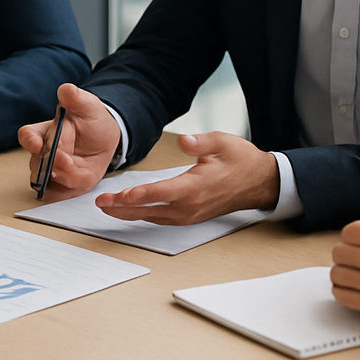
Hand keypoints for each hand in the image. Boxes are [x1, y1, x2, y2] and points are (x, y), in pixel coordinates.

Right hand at [16, 83, 119, 200]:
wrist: (106, 138)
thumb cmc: (91, 120)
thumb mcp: (88, 105)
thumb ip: (76, 98)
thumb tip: (66, 90)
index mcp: (43, 132)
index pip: (27, 136)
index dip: (29, 141)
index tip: (37, 144)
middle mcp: (43, 154)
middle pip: (36, 163)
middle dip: (50, 163)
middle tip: (64, 159)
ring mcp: (52, 172)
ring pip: (46, 181)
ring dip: (60, 177)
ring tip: (74, 169)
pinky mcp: (63, 186)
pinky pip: (58, 194)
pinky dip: (66, 192)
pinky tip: (78, 182)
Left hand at [94, 132, 276, 223]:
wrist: (259, 182)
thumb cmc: (240, 160)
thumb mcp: (223, 142)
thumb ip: (201, 142)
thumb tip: (184, 141)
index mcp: (196, 187)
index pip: (163, 193)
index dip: (141, 194)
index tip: (121, 196)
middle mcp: (190, 205)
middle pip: (151, 209)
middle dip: (123, 207)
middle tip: (100, 202)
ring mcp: (190, 214)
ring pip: (153, 217)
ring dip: (129, 213)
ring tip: (106, 207)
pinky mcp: (189, 217)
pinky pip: (161, 218)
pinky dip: (142, 215)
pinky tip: (128, 210)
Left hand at [329, 187, 359, 331]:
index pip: (349, 231)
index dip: (352, 238)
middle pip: (339, 252)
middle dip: (346, 256)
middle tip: (358, 262)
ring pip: (336, 274)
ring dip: (344, 275)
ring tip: (357, 276)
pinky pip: (341, 295)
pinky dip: (343, 293)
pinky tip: (356, 290)